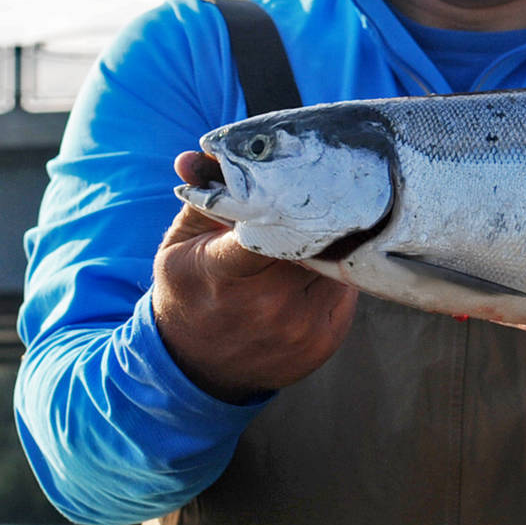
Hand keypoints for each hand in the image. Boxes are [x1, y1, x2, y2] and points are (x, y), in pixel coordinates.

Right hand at [151, 152, 358, 402]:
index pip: (265, 226)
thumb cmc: (189, 292)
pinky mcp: (325, 340)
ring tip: (310, 234)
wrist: (198, 366)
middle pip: (310, 239)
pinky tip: (312, 269)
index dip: (285, 200)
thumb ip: (200, 200)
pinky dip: (334, 273)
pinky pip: (345, 289)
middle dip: (311, 216)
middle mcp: (268, 305)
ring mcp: (301, 327)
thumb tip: (194, 158)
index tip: (292, 184)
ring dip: (327, 243)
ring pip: (334, 261)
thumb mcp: (180, 245)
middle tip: (313, 195)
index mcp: (223, 272)